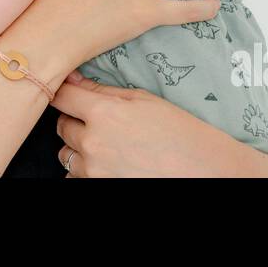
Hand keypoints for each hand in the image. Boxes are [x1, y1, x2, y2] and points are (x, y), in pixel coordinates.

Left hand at [52, 78, 254, 176]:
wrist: (205, 170)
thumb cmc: (180, 133)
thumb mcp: (143, 100)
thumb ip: (102, 91)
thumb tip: (73, 80)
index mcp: (104, 113)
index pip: (62, 97)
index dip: (64, 93)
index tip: (68, 93)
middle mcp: (93, 143)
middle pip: (62, 126)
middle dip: (76, 122)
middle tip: (101, 122)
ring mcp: (94, 170)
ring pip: (66, 155)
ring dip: (79, 149)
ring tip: (109, 146)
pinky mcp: (99, 187)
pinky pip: (76, 178)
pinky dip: (87, 171)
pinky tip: (109, 164)